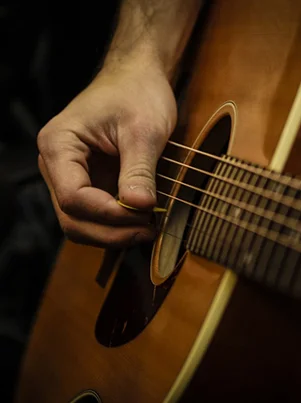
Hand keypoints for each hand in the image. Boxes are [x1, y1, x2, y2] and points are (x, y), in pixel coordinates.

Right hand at [38, 59, 176, 247]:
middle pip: (72, 217)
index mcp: (59, 144)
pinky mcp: (87, 182)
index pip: (73, 197)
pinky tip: (139, 221)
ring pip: (80, 222)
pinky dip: (114, 225)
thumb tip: (140, 208)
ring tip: (147, 227)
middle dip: (110, 231)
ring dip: (112, 232)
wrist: (136, 79)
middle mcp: (56, 164)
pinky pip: (93, 215)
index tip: (144, 214)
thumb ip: (138, 170)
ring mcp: (69, 176)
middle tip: (148, 229)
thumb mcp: (144, 130)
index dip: (108, 213)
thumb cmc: (137, 93)